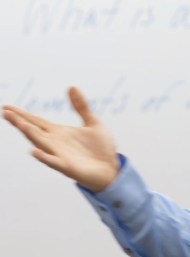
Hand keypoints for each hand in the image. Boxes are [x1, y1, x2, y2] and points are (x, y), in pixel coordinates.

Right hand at [3, 87, 120, 191]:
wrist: (111, 169)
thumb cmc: (100, 148)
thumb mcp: (93, 122)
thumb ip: (81, 106)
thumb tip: (72, 87)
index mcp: (59, 132)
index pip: (37, 121)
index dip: (23, 114)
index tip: (6, 107)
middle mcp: (55, 143)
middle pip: (34, 130)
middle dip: (20, 121)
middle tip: (5, 111)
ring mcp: (60, 155)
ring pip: (41, 143)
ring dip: (30, 134)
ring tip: (20, 124)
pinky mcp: (68, 167)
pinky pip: (54, 162)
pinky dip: (44, 157)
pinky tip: (35, 151)